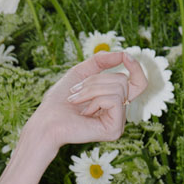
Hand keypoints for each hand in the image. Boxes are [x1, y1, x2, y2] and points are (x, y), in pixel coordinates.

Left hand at [29, 48, 148, 152]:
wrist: (46, 122)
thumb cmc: (59, 100)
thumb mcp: (80, 72)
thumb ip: (101, 61)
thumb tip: (124, 53)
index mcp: (113, 101)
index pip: (138, 83)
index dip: (136, 68)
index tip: (126, 56)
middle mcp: (119, 112)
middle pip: (123, 80)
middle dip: (95, 80)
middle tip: (75, 92)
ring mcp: (118, 122)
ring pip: (119, 87)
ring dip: (91, 89)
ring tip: (76, 102)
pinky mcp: (115, 130)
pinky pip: (114, 99)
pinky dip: (96, 100)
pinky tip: (84, 113)